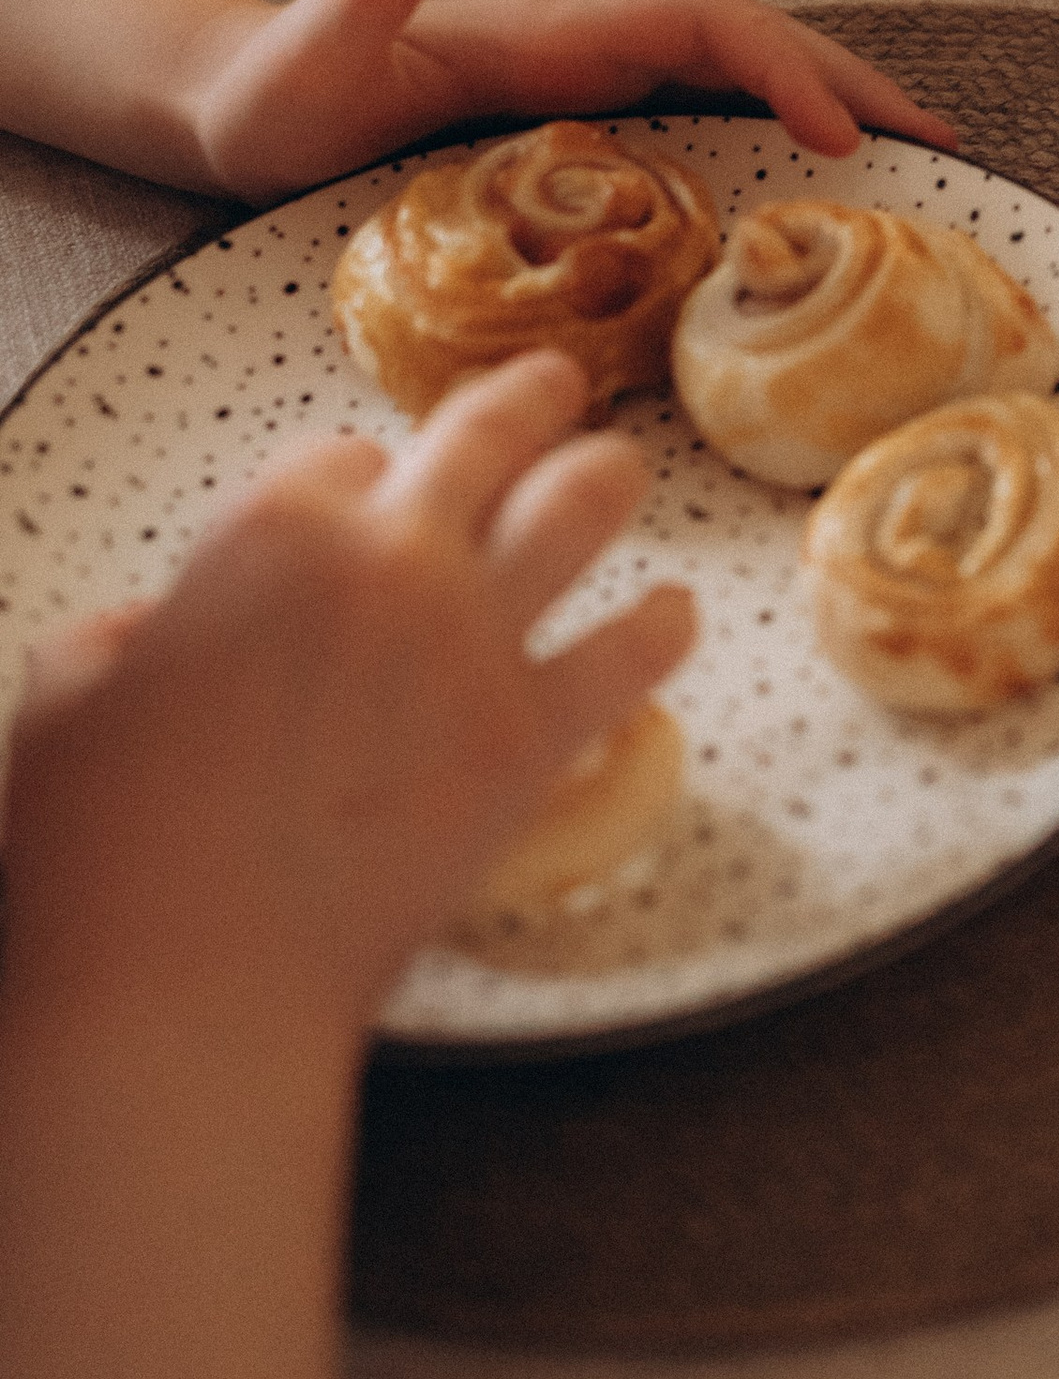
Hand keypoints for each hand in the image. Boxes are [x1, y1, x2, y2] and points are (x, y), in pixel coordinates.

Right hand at [0, 350, 691, 1053]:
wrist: (188, 994)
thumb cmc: (102, 857)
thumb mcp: (63, 706)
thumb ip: (118, 642)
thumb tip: (153, 633)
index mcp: (271, 532)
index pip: (337, 456)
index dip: (346, 480)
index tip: (355, 501)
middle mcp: (389, 559)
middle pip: (488, 431)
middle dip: (526, 397)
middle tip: (554, 384)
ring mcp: (474, 643)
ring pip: (583, 505)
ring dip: (608, 475)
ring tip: (622, 470)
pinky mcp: (531, 740)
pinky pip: (629, 658)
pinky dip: (661, 629)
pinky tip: (676, 617)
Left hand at [178, 0, 953, 199]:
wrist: (235, 102)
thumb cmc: (269, 98)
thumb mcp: (307, 52)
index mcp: (553, 24)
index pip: (703, 20)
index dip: (781, 65)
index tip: (838, 138)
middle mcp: (587, 35)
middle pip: (750, 31)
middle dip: (847, 76)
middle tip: (939, 142)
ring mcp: (589, 70)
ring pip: (739, 65)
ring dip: (827, 95)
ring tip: (912, 152)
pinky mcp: (580, 112)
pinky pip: (705, 109)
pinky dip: (776, 127)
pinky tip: (811, 175)